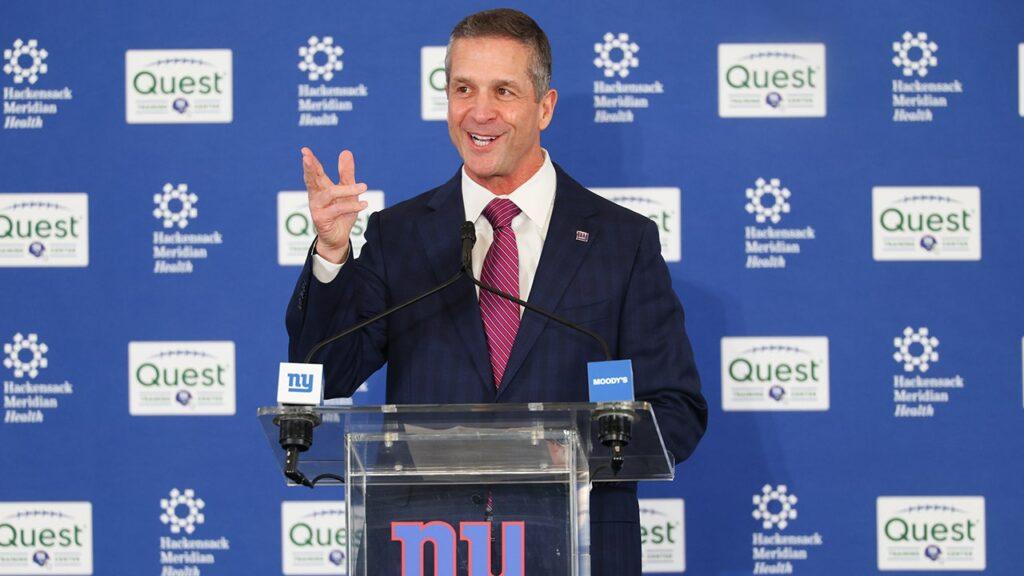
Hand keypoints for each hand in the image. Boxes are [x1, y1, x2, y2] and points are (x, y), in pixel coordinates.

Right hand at [301, 147, 368, 263]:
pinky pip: (337, 209)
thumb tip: (345, 151)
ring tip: (364, 186)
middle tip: (305, 157)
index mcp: (320, 188)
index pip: (315, 172)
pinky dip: (352, 206)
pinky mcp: (321, 219)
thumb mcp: (347, 192)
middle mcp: (315, 196)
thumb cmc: (341, 214)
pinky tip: (364, 204)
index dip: (310, 161)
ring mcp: (317, 208)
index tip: (304, 150)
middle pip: (311, 179)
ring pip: (330, 193)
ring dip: (347, 189)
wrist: (339, 238)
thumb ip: (346, 174)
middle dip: (309, 168)